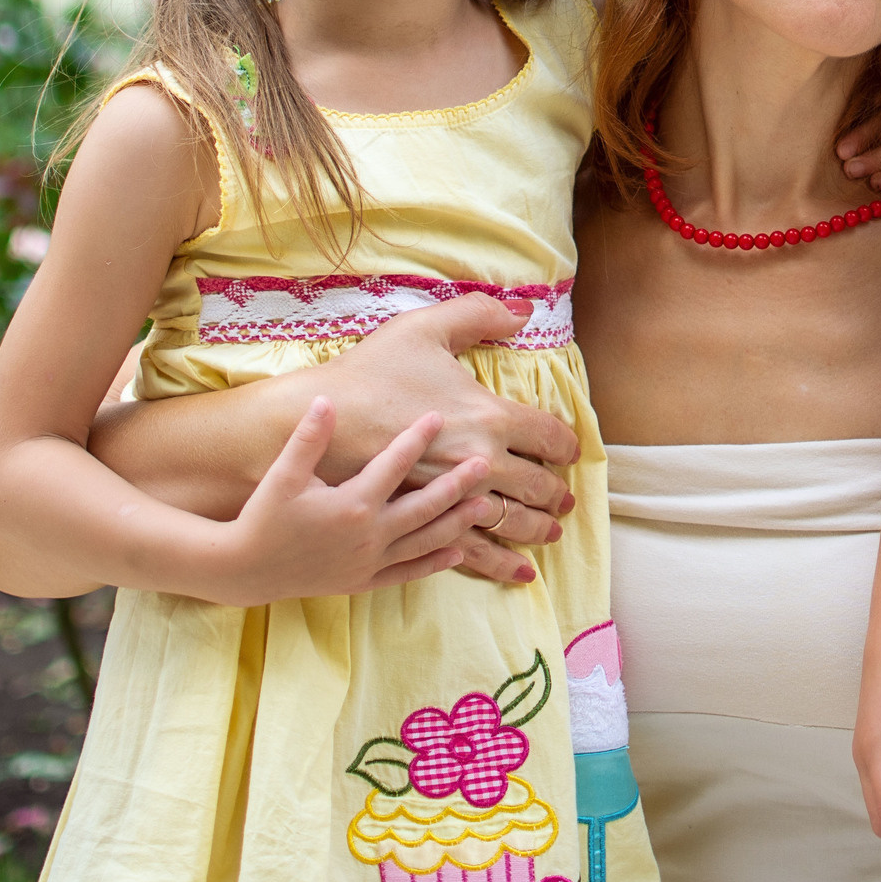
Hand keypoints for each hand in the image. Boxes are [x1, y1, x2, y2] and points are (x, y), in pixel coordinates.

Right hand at [213, 400, 490, 606]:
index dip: (416, 438)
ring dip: (456, 522)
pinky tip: (458, 551)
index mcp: (352, 504)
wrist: (245, 570)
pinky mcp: (364, 580)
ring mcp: (369, 561)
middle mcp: (368, 535)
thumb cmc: (262, 517)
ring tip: (486, 504)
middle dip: (456, 484)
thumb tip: (325, 400)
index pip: (393, 464)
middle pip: (424, 505)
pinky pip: (408, 571)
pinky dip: (435, 562)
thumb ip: (309, 438)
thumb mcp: (283, 474)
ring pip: (424, 540)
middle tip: (485, 463)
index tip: (438, 415)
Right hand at [294, 294, 580, 585]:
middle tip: (565, 500)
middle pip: (536, 485)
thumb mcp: (423, 329)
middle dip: (556, 494)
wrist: (311, 425)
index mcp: (487, 418)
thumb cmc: (368, 373)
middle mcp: (477, 464)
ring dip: (534, 530)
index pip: (548, 436)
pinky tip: (514, 571)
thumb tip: (524, 310)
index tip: (569, 450)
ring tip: (548, 534)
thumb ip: (478, 314)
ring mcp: (449, 499)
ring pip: (508, 523)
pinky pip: (469, 551)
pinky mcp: (421, 523)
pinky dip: (498, 564)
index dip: (565, 445)